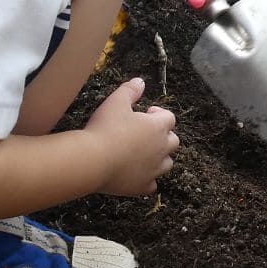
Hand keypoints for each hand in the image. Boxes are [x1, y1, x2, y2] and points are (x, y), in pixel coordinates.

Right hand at [85, 77, 177, 196]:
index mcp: (157, 127)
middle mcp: (161, 149)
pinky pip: (152, 185)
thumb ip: (130, 90)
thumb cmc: (105, 128)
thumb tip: (140, 81)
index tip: (145, 113)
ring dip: (159, 158)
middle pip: (173, 141)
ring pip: (167, 164)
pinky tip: (136, 175)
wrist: (93, 160)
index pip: (169, 118)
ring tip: (141, 154)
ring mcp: (153, 170)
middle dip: (163, 136)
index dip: (158, 114)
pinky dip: (147, 180)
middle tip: (144, 133)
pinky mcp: (142, 186)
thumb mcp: (115, 102)